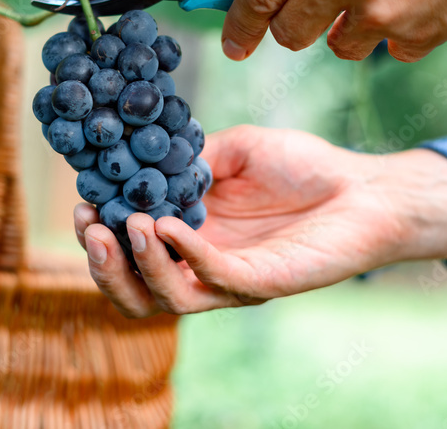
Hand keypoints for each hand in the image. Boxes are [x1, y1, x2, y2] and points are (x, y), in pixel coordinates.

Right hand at [74, 125, 446, 317]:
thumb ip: (192, 159)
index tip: (83, 202)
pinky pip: (212, 279)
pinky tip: (168, 225)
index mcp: (191, 234)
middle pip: (137, 290)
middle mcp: (203, 264)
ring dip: (137, 266)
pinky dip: (184, 256)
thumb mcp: (235, 149)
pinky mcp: (261, 283)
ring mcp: (230, 279)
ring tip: (124, 225)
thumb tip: (146, 162)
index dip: (100, 233)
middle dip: (104, 264)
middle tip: (92, 227)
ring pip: (166, 298)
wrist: (364, 188)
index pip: (131, 250)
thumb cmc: (304, 168)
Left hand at [221, 0, 446, 62]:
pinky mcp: (416, 35)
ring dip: (351, 26)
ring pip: (338, 44)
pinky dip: (399, 32)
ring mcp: (378, 9)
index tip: (235, 40)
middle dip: (295, 23)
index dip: (238, 21)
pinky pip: (389, 48)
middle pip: (289, 31)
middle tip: (320, 3)